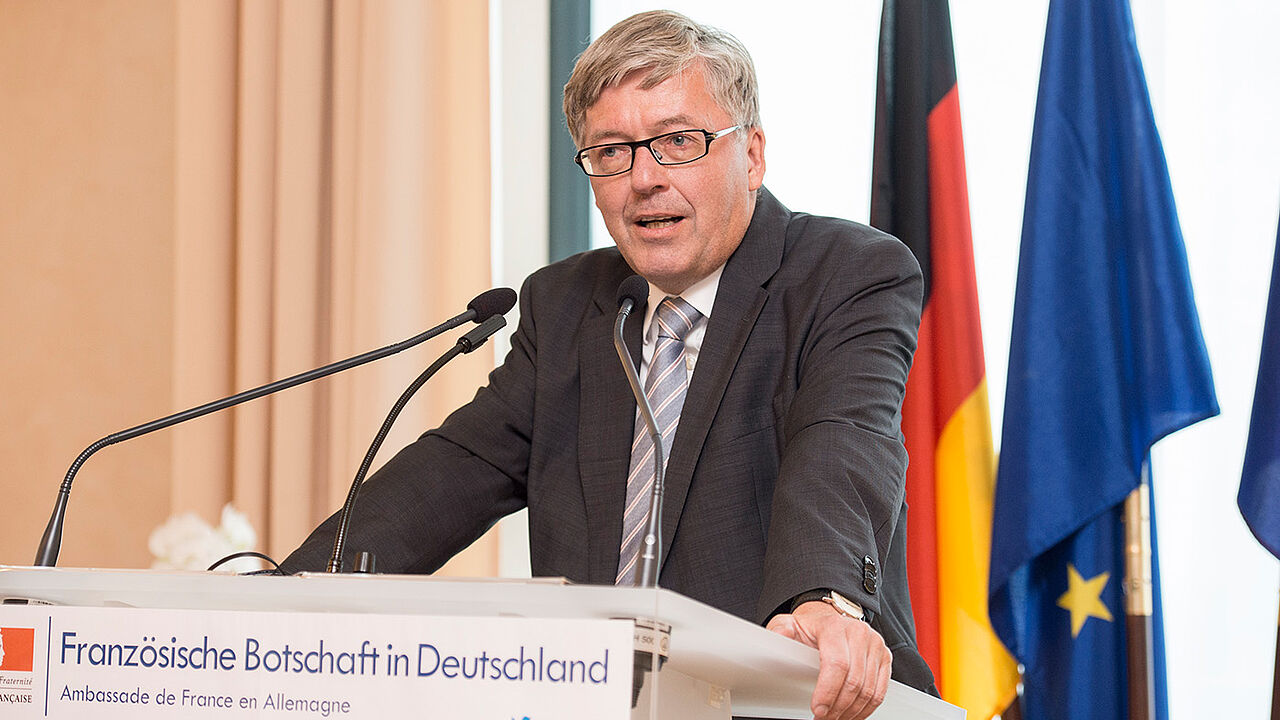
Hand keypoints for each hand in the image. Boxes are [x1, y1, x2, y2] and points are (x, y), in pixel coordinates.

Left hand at [766, 600, 891, 719]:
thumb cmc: (810, 627)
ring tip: (834, 718)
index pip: (837, 664)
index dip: (827, 692)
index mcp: (835, 627)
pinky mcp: (885, 658)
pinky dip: (866, 709)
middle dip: (837, 707)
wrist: (830, 619)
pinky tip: (852, 714)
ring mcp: (875, 645)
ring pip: (868, 691)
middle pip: (854, 682)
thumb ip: (780, 631)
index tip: (817, 709)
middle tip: (823, 718)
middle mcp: (859, 634)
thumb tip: (778, 640)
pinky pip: (880, 692)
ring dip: (851, 712)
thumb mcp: (789, 624)